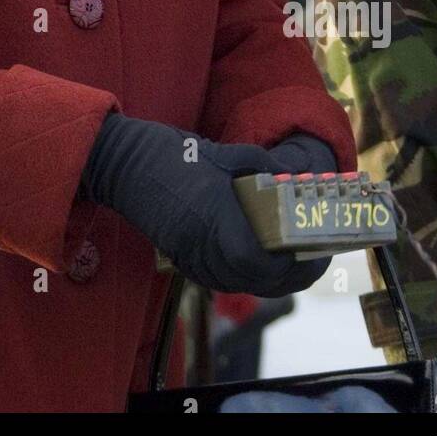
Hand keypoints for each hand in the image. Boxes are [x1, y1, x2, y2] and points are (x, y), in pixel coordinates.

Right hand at [78, 114, 331, 294]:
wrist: (120, 164)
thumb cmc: (169, 153)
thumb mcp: (221, 153)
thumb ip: (261, 170)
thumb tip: (296, 180)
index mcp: (213, 218)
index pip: (261, 258)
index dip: (292, 258)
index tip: (314, 243)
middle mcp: (202, 247)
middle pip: (259, 279)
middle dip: (293, 270)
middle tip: (315, 251)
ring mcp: (191, 258)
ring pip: (245, 283)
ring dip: (274, 274)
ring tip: (296, 253)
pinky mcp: (184, 261)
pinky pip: (227, 278)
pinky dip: (251, 273)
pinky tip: (263, 253)